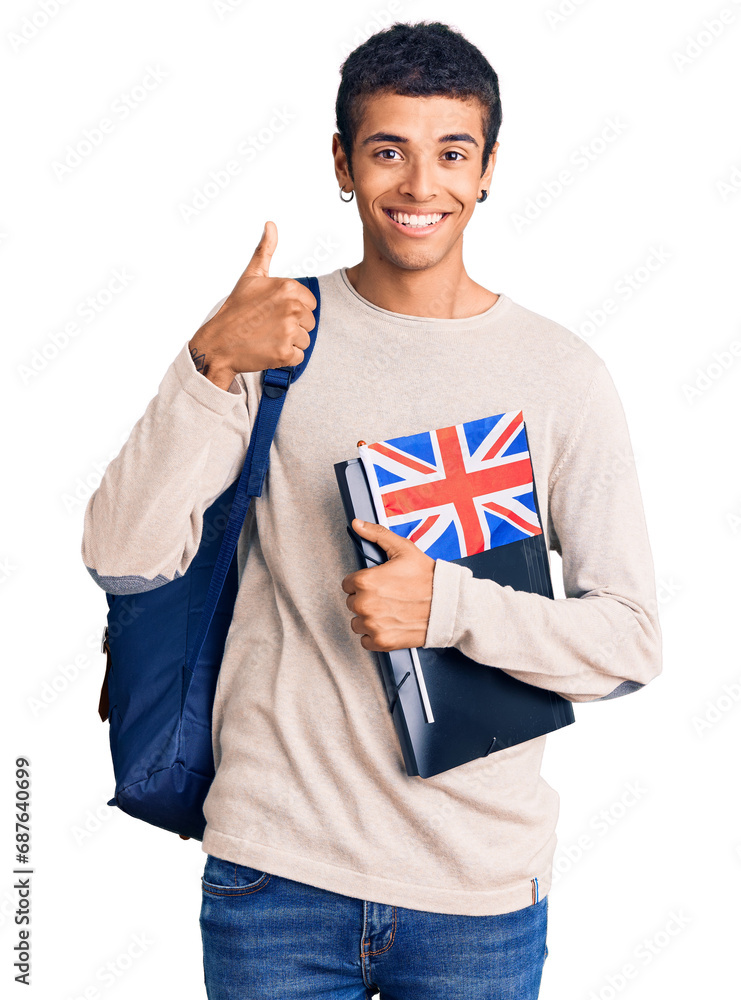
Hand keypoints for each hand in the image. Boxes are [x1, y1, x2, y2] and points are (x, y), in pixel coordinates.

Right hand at [190, 221, 317, 376]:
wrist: (219, 343)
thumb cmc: (236, 310)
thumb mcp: (251, 276)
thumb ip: (265, 251)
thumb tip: (270, 224)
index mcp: (289, 287)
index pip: (310, 304)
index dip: (293, 309)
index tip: (273, 311)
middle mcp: (291, 307)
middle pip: (310, 322)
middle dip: (293, 327)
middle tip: (268, 326)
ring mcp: (289, 330)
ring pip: (305, 340)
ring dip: (289, 342)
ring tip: (268, 337)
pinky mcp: (285, 353)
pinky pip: (298, 356)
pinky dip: (285, 358)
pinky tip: (268, 349)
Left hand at [341, 518, 435, 651]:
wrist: (449, 605)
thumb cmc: (428, 578)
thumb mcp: (403, 549)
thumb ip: (377, 535)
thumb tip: (357, 524)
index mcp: (365, 581)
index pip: (348, 584)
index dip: (363, 582)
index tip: (378, 583)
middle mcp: (365, 604)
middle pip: (352, 603)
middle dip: (367, 599)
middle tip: (388, 596)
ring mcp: (373, 625)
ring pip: (358, 622)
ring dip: (369, 618)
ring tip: (390, 610)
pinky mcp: (382, 642)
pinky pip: (365, 640)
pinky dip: (375, 635)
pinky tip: (391, 624)